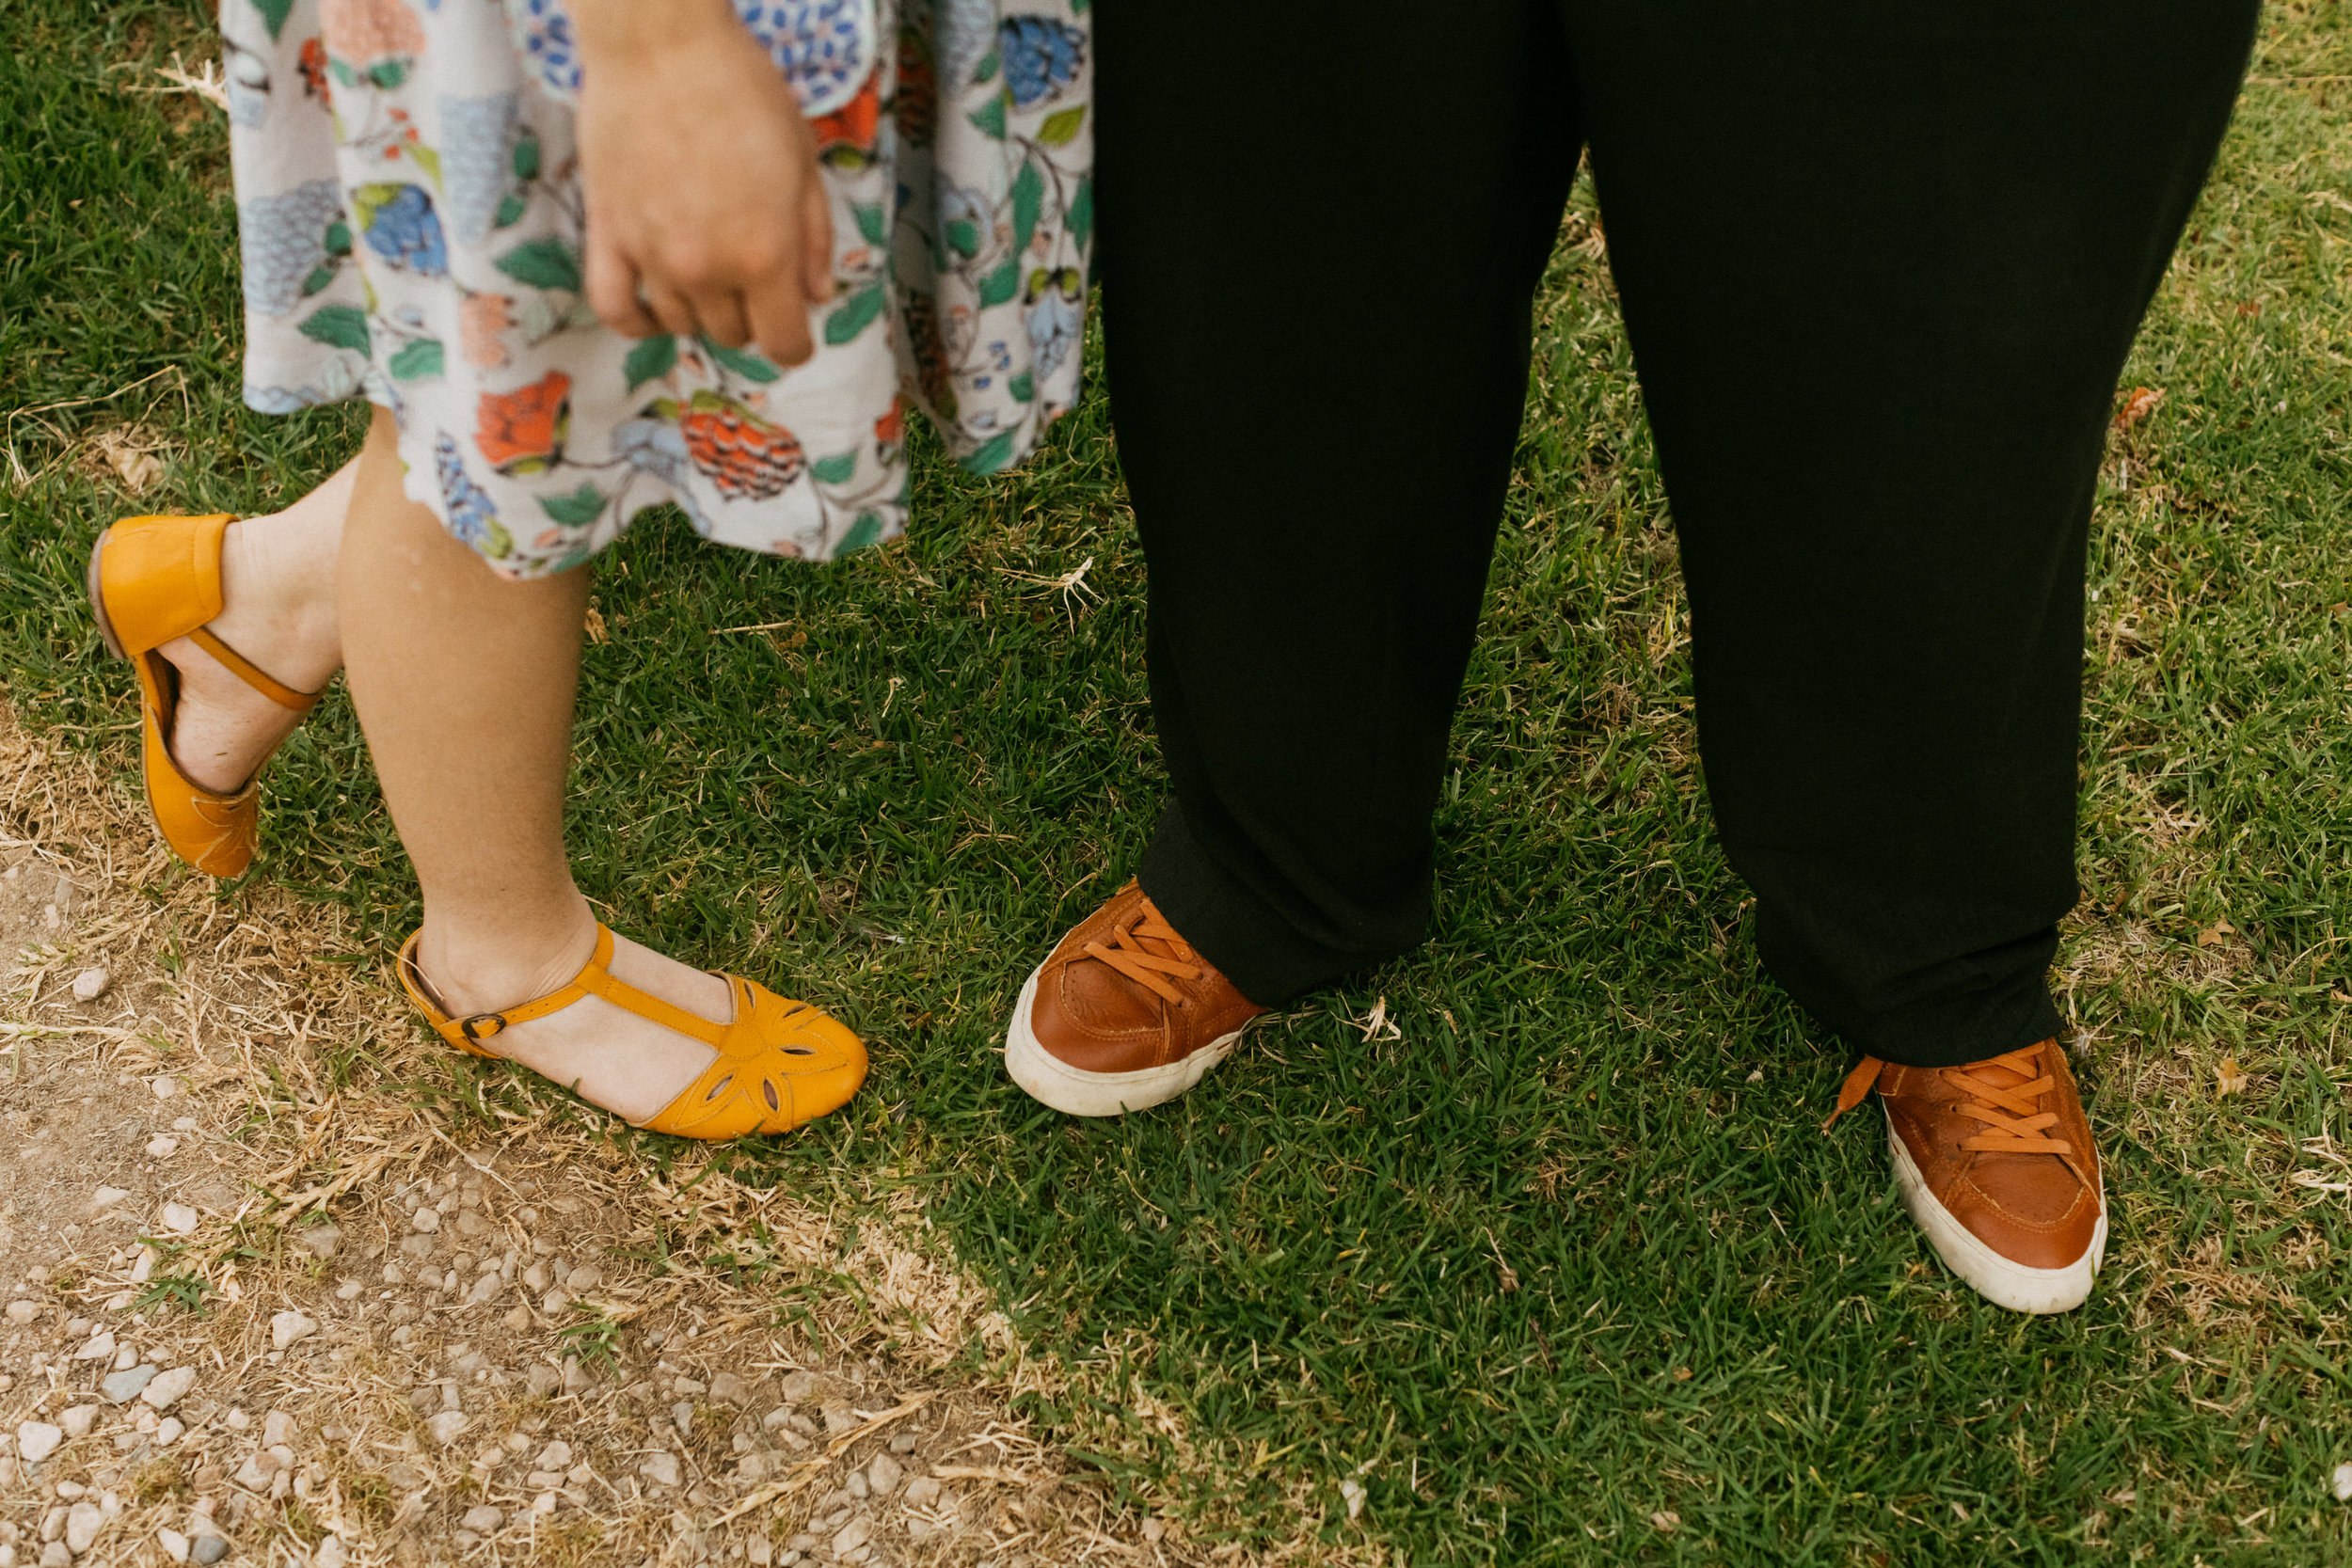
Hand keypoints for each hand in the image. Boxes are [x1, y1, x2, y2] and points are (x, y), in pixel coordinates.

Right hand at [573, 0, 833, 365]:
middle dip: (751, 316)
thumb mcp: (803, 163)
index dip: (796, 343)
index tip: (795, 328)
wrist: (662, 47)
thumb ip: (814, 239)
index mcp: (765, 255)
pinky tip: (651, 311)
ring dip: (700, 310)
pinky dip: (634, 322)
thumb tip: (816, 297)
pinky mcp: (607, 235)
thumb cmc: (744, 92)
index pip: (784, 343)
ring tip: (708, 272)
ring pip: (680, 324)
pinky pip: (614, 307)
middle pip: (733, 334)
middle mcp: (707, 269)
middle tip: (753, 276)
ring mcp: (651, 256)